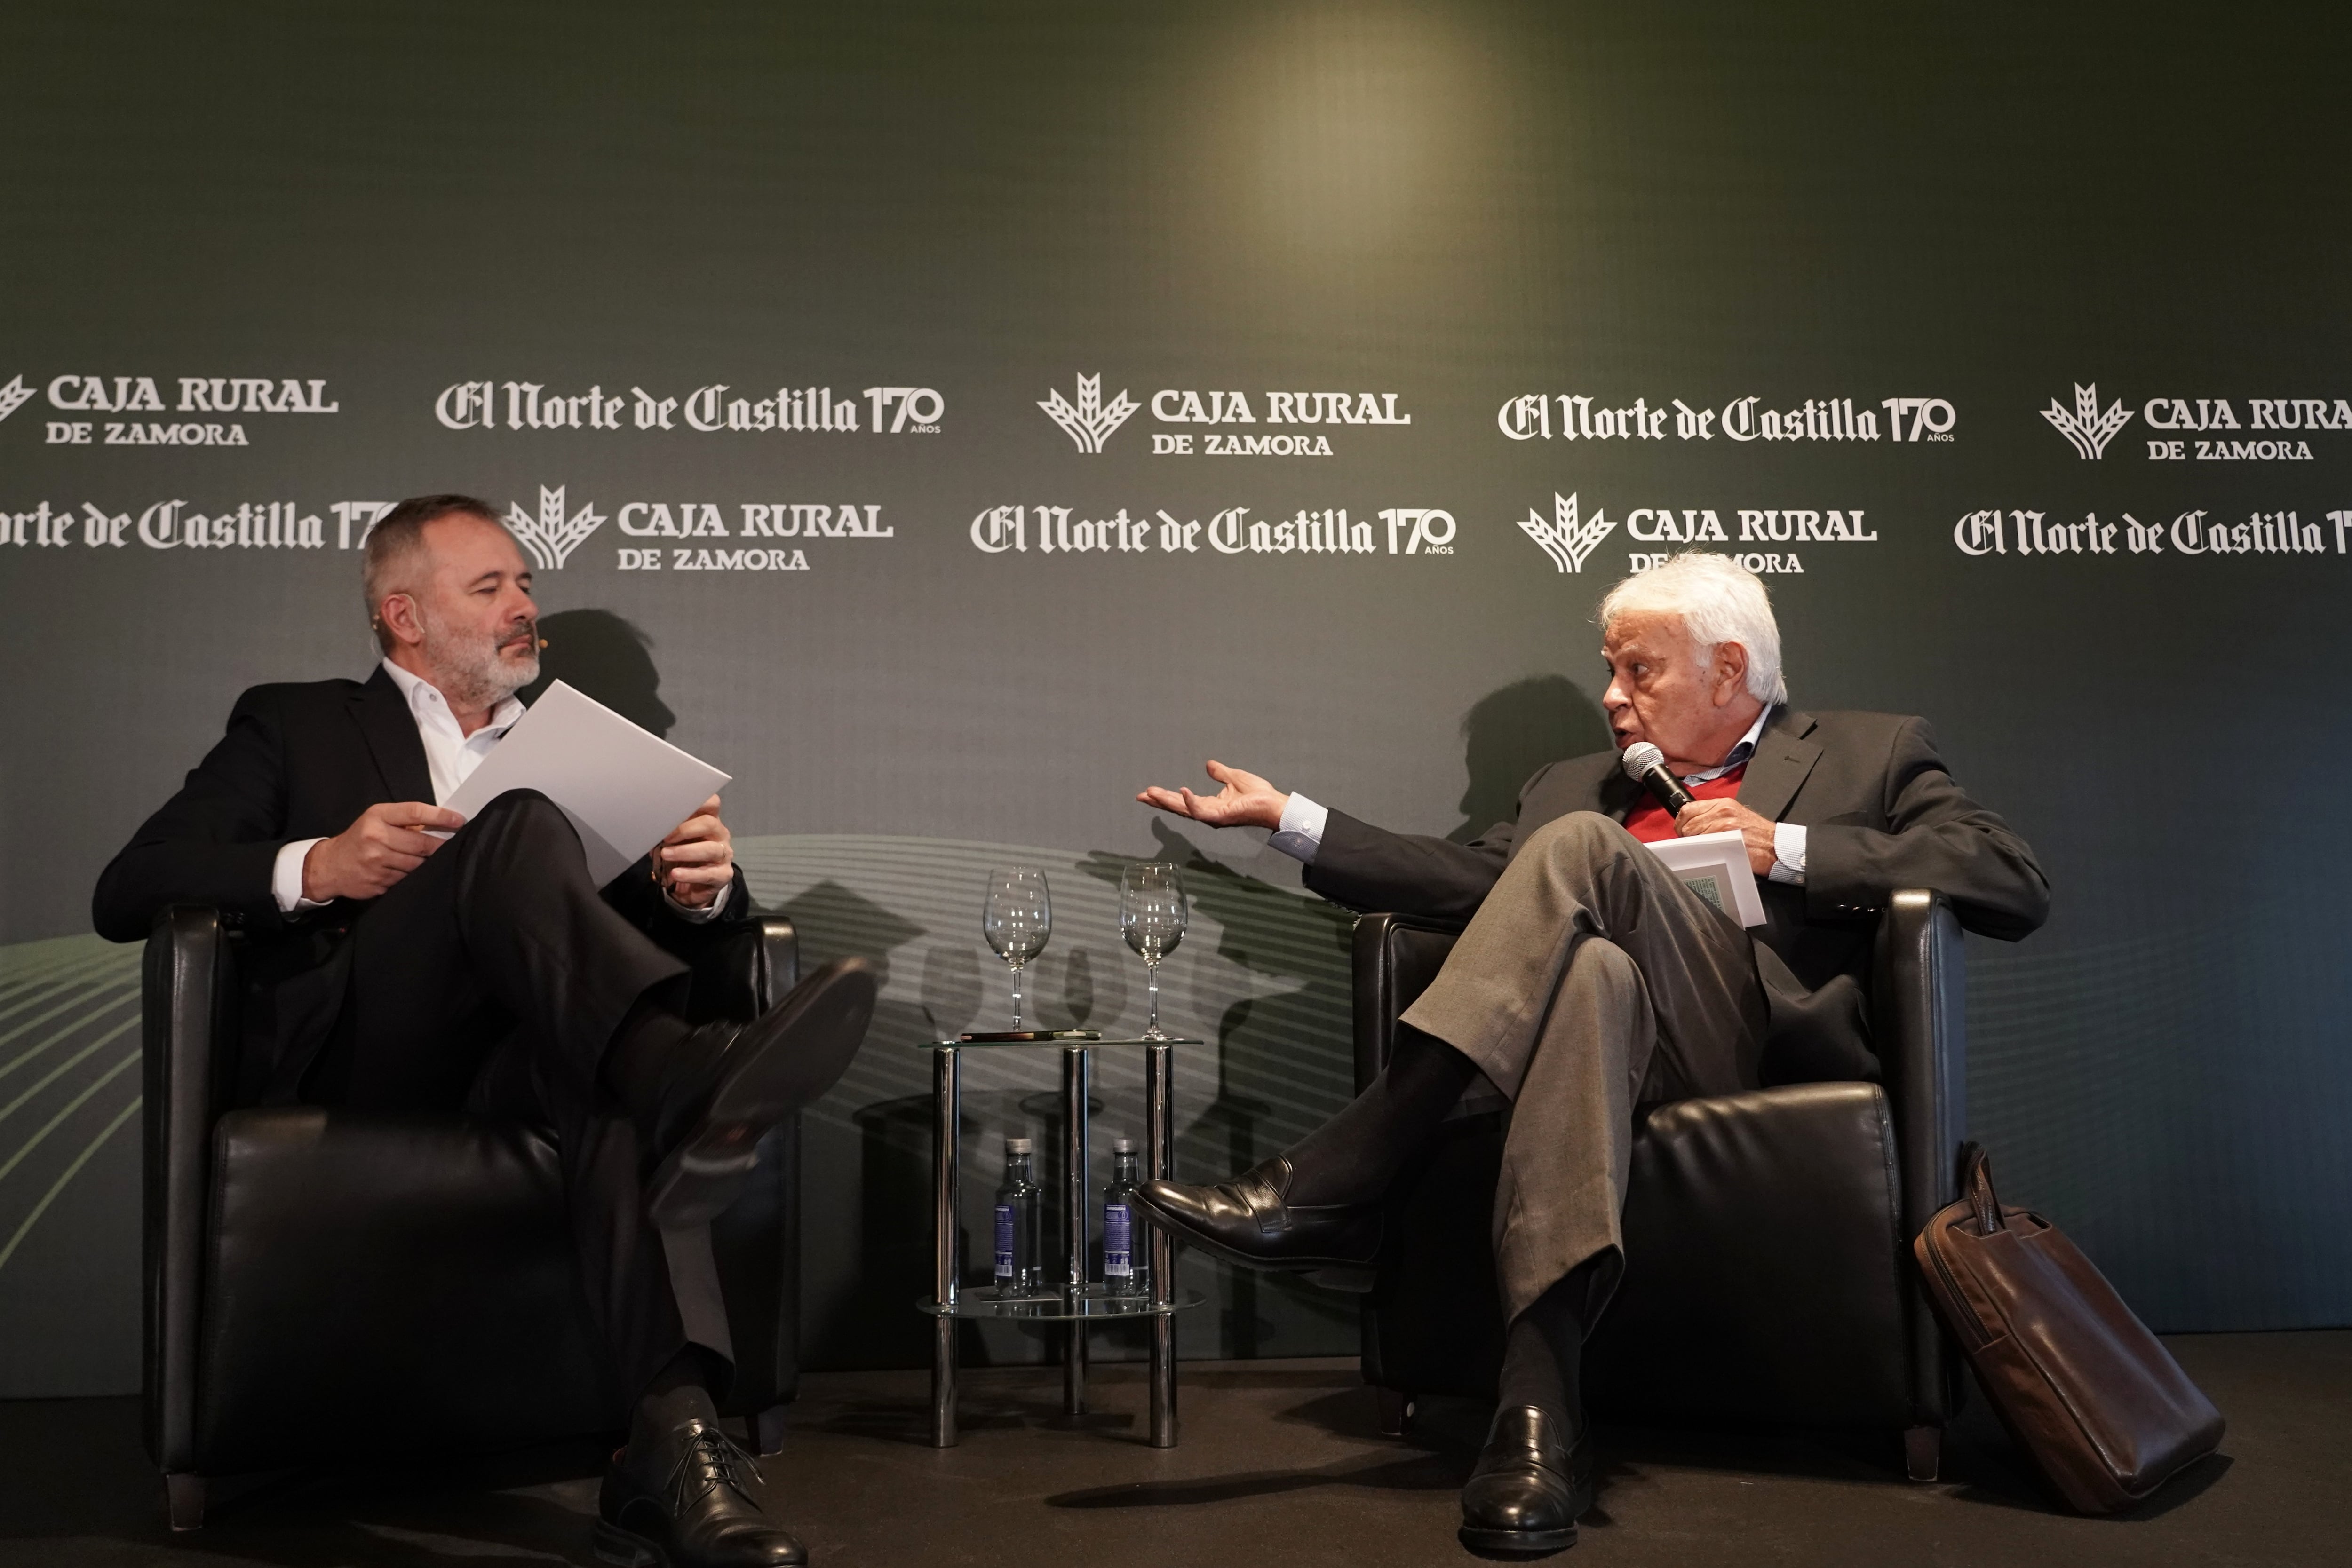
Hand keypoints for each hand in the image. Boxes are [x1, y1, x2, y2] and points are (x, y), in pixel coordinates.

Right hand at [302, 800, 466, 901]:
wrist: (330, 866)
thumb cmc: (360, 838)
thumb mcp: (376, 819)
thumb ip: (404, 820)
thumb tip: (441, 824)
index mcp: (377, 817)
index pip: (416, 813)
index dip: (441, 817)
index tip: (459, 820)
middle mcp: (376, 838)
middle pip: (422, 843)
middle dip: (441, 845)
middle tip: (451, 845)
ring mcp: (377, 862)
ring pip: (418, 864)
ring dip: (427, 863)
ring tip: (430, 859)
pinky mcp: (379, 882)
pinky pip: (407, 879)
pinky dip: (413, 875)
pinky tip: (410, 871)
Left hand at [654, 795, 733, 908]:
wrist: (693, 887)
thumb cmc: (682, 858)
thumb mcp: (673, 843)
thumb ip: (668, 834)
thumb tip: (652, 832)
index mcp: (708, 821)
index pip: (711, 803)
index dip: (697, 803)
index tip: (674, 809)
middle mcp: (719, 834)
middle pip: (709, 823)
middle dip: (684, 829)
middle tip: (665, 837)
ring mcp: (724, 854)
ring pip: (710, 848)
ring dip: (685, 851)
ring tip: (665, 855)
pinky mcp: (724, 874)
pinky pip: (709, 873)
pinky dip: (690, 874)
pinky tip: (675, 874)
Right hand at [1135, 760, 1288, 830]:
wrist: (1273, 804)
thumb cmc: (1258, 795)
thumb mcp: (1234, 778)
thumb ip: (1219, 773)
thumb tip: (1208, 765)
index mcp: (1210, 805)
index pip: (1183, 801)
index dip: (1166, 797)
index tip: (1149, 792)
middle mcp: (1208, 812)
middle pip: (1178, 807)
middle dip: (1159, 801)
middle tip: (1141, 796)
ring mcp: (1213, 816)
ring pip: (1184, 809)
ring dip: (1168, 801)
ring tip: (1152, 794)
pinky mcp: (1221, 816)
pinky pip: (1202, 810)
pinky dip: (1191, 802)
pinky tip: (1182, 791)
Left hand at [1674, 797, 1778, 874]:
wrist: (1776, 846)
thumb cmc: (1757, 834)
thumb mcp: (1734, 815)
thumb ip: (1713, 816)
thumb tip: (1691, 824)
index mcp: (1722, 804)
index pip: (1687, 809)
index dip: (1681, 823)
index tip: (1682, 832)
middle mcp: (1722, 811)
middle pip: (1687, 825)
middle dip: (1686, 837)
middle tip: (1693, 844)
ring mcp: (1724, 825)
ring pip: (1692, 836)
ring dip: (1693, 845)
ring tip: (1704, 850)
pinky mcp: (1727, 840)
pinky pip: (1703, 846)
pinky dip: (1701, 852)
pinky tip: (1709, 854)